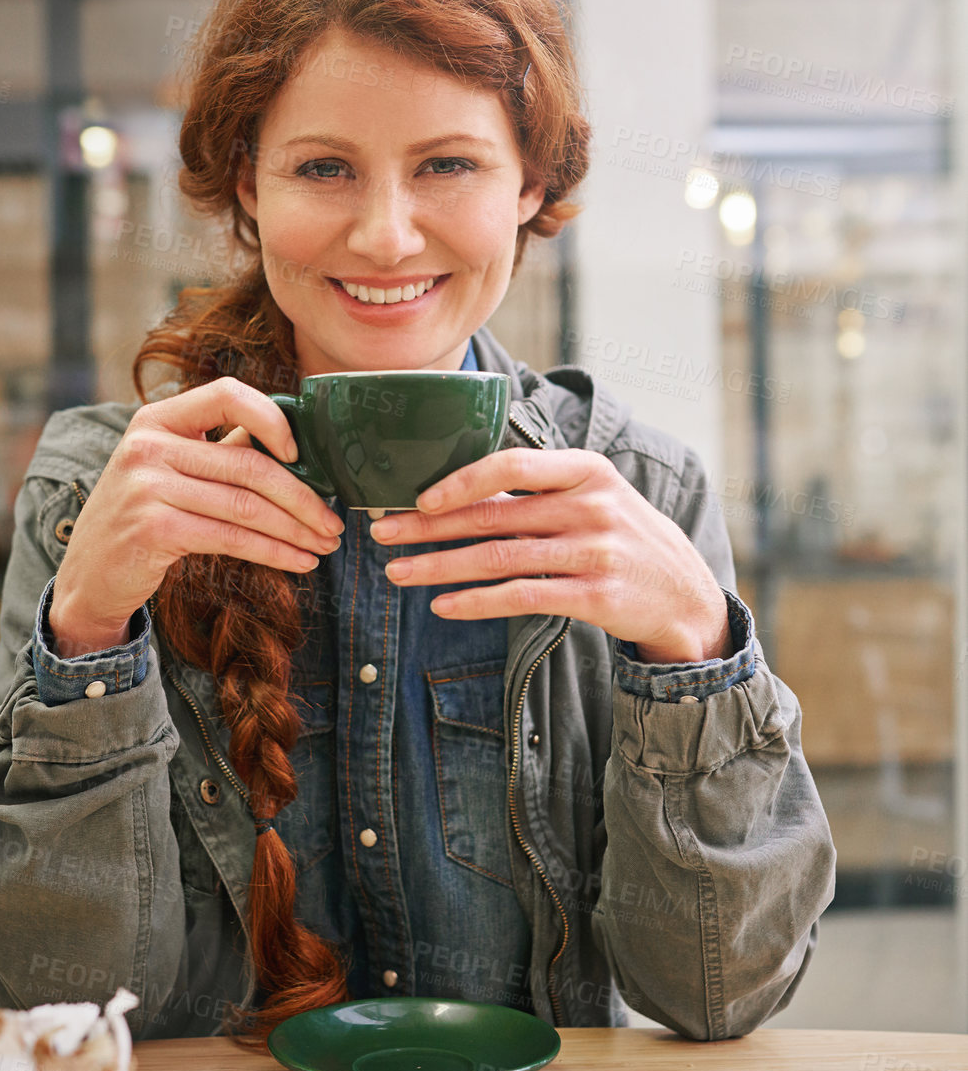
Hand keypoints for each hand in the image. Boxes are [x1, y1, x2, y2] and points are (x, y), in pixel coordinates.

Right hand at [47, 378, 345, 655]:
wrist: (90, 576)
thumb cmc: (143, 520)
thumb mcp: (170, 472)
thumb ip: (218, 453)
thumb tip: (293, 449)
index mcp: (156, 419)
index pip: (226, 394)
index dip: (273, 419)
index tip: (302, 456)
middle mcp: (148, 445)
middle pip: (249, 465)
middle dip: (303, 498)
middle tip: (334, 522)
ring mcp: (147, 486)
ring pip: (246, 506)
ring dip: (296, 530)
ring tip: (324, 545)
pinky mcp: (153, 529)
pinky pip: (231, 539)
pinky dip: (274, 552)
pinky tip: (298, 562)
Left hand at [368, 448, 731, 663]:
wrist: (685, 595)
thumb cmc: (626, 540)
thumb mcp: (596, 497)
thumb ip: (541, 490)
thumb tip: (461, 487)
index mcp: (587, 471)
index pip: (512, 464)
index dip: (460, 480)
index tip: (418, 497)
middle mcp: (591, 507)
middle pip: (493, 516)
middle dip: (428, 526)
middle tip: (383, 534)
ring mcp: (594, 553)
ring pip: (497, 559)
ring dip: (439, 567)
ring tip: (398, 573)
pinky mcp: (593, 597)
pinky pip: (520, 598)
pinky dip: (475, 603)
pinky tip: (442, 606)